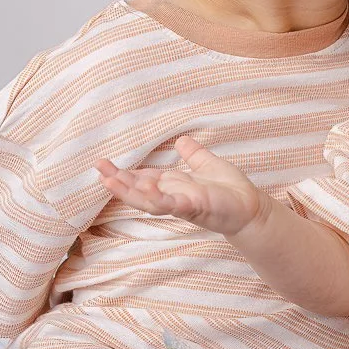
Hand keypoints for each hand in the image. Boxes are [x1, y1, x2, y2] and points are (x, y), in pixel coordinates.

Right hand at [95, 136, 268, 235]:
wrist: (251, 208)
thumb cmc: (231, 190)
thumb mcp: (208, 165)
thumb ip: (194, 155)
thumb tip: (181, 140)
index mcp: (173, 185)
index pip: (143, 178)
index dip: (124, 173)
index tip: (104, 164)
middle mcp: (172, 196)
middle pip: (139, 190)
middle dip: (118, 181)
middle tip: (98, 169)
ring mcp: (181, 204)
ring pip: (147, 201)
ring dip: (128, 192)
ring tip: (107, 181)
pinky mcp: (193, 208)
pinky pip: (170, 205)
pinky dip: (156, 198)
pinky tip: (144, 188)